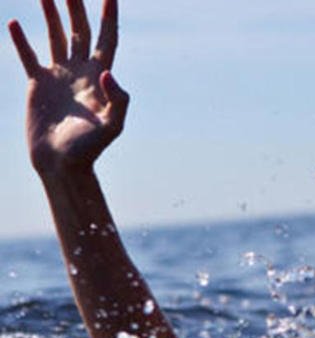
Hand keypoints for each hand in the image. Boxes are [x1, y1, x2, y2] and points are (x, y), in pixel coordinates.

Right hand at [8, 0, 127, 174]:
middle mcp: (81, 72)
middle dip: (77, 7)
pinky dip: (21, 40)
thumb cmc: (89, 149)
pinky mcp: (38, 85)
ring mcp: (59, 77)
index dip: (109, 17)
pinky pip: (29, 56)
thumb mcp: (112, 126)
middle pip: (80, 31)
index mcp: (100, 78)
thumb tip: (107, 72)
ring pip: (56, 37)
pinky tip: (15, 23)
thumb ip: (118, 100)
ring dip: (51, 15)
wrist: (62, 163)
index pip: (107, 39)